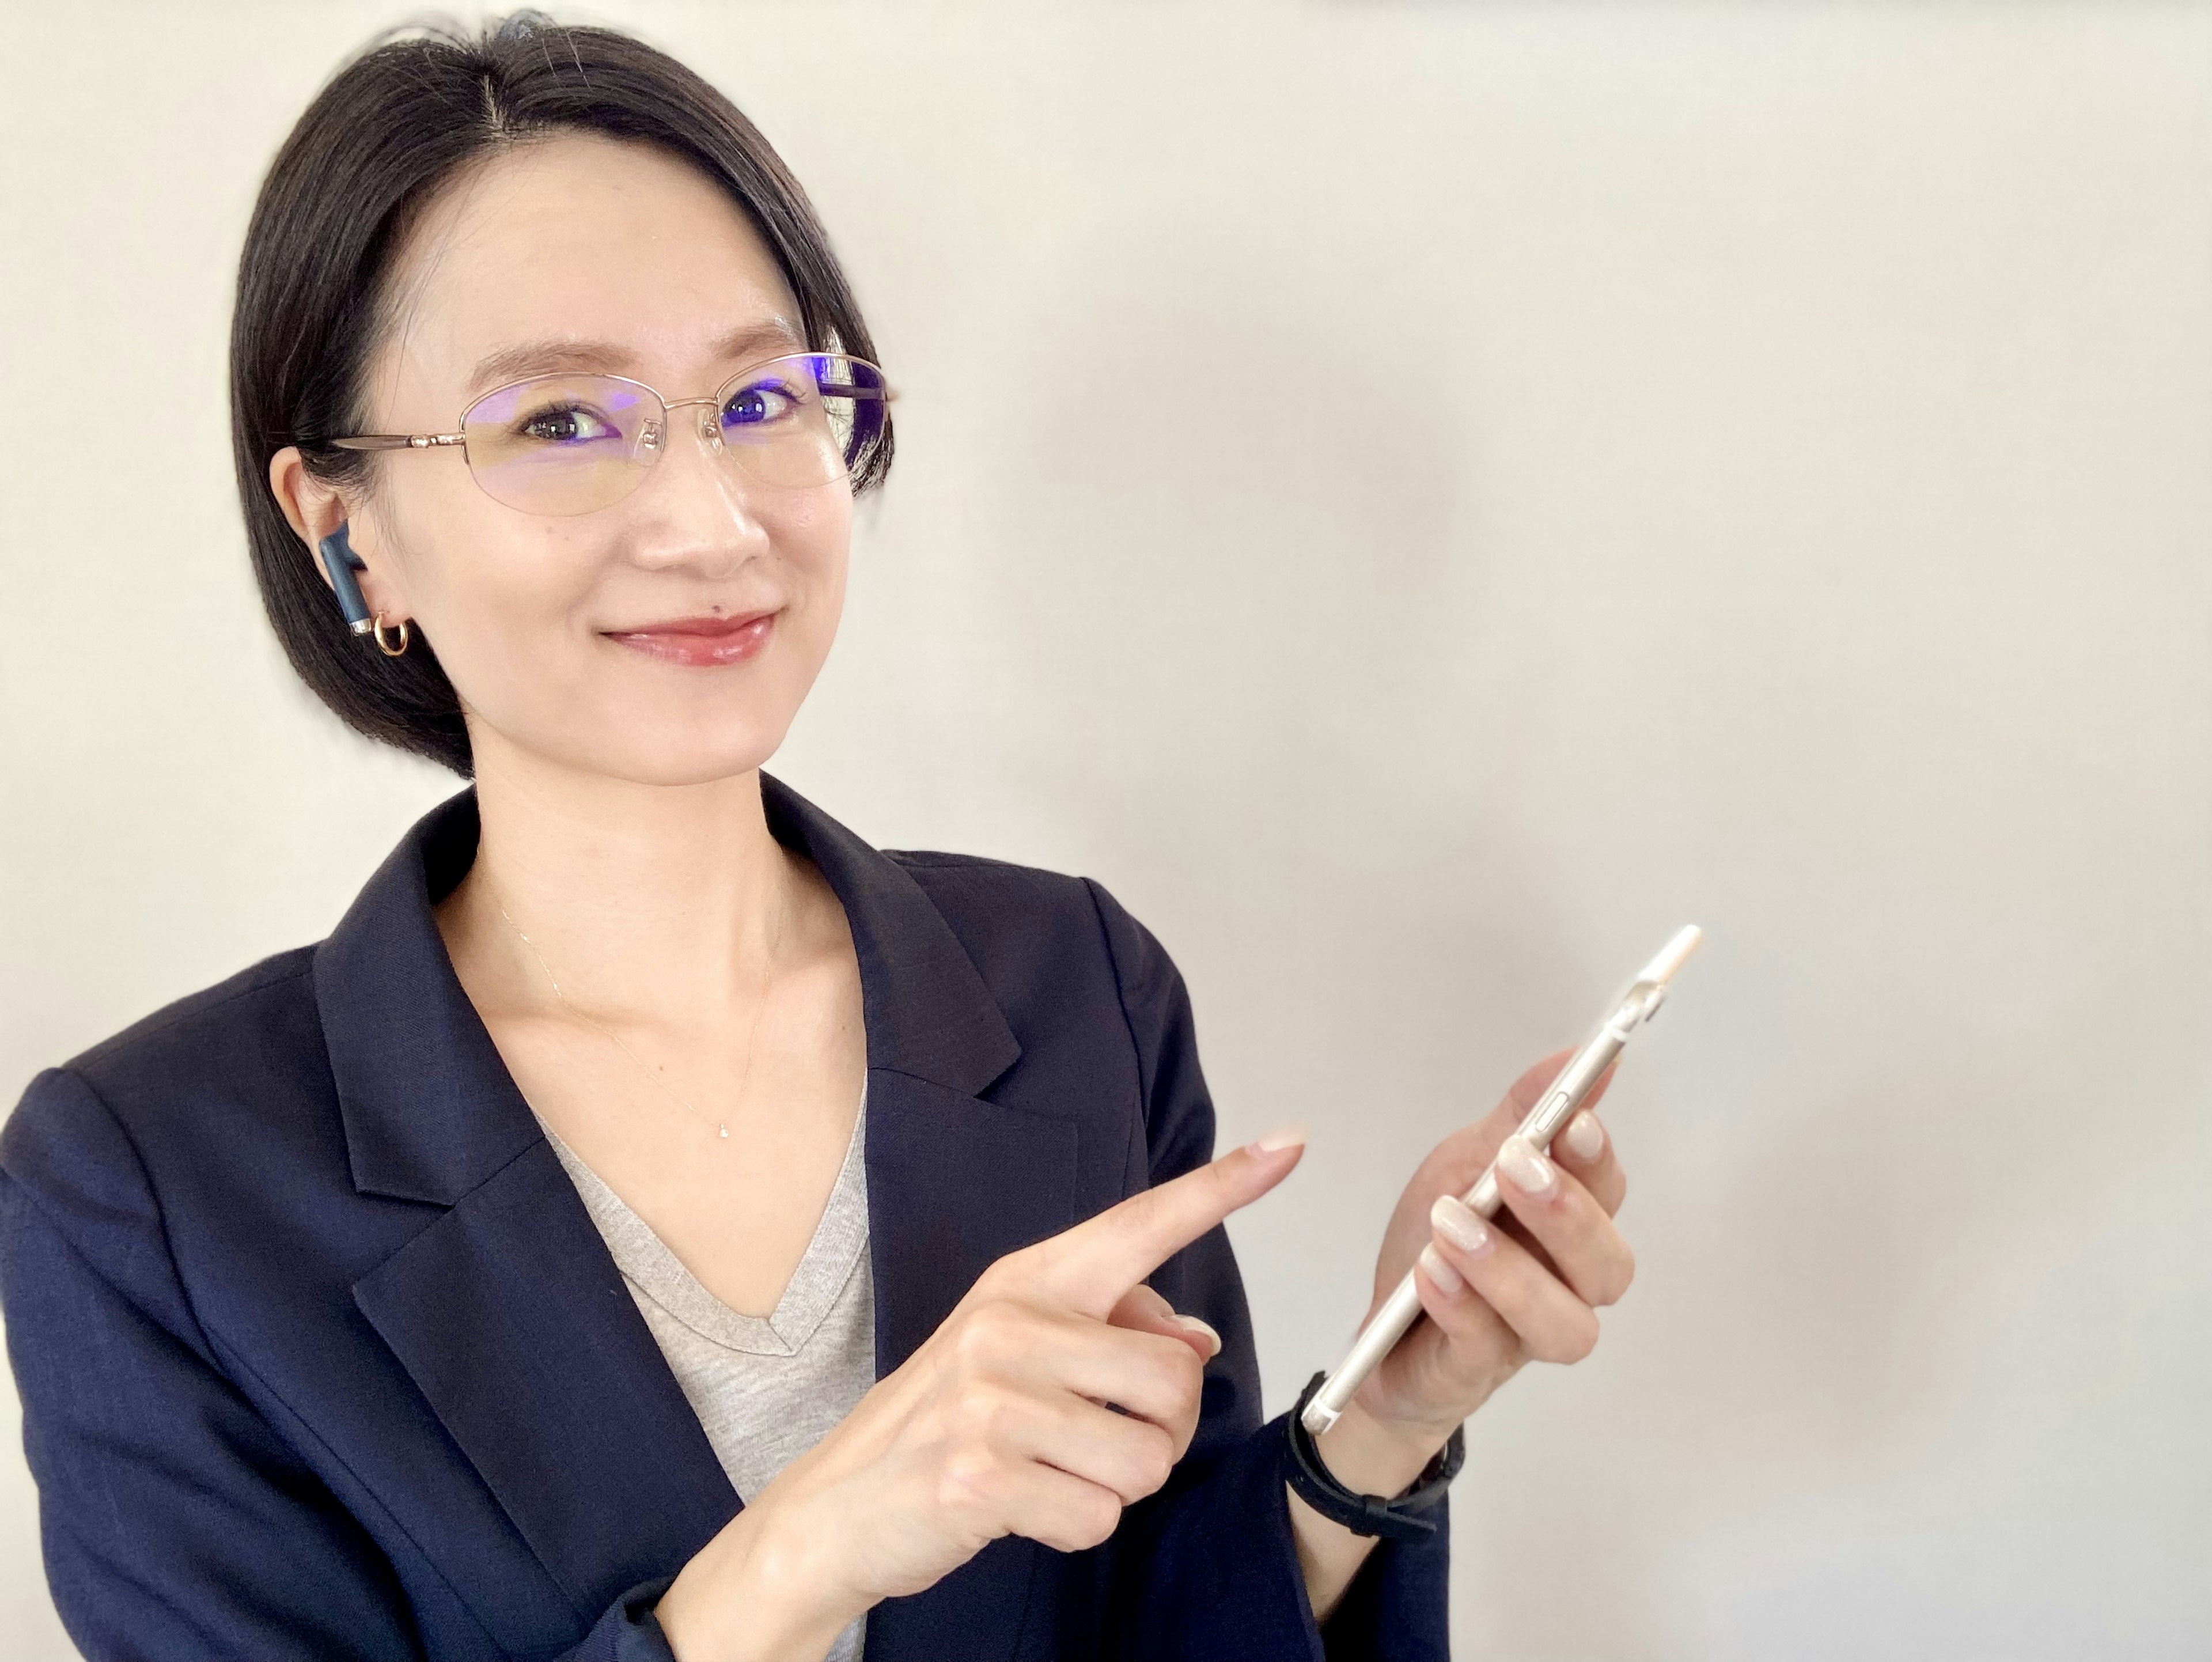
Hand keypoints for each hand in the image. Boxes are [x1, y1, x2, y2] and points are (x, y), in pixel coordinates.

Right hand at [655, 1128, 1305, 1660]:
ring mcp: (993, 1398)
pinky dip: (1077, 1526)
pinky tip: (1024, 1506)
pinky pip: (1100, 1516)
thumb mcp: (1019, 1351)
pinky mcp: (982, 1475)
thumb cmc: (945, 1420)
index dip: (1223, 1187)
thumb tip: (1198, 1343)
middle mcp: (1011, 1323)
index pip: (1142, 1223)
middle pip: (1176, 1381)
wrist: (839, 1502)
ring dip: (1118, 1485)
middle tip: (1095, 1438)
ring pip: (1148, 1458)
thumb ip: (1111, 1332)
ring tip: (1056, 1470)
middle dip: (1159, 1431)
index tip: (1290, 1143)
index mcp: (1030, 1280)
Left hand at [1345, 1052, 1634, 1450]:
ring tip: (1453, 1225)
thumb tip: (1578, 1058)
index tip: (1572, 1120)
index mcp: (1568, 1227)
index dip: (1596, 1159)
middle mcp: (1566, 1286)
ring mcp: (1527, 1337)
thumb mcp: (1464, 1163)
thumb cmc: (1437, 1243)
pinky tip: (1428, 1272)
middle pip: (1607, 1264)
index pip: (1608, 1191)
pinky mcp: (1477, 1372)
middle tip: (1512, 1165)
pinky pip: (1486, 1347)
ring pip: (1564, 1322)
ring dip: (1509, 1268)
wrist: (1383, 1337)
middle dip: (1565, 1212)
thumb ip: (1521, 1116)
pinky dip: (1459, 1304)